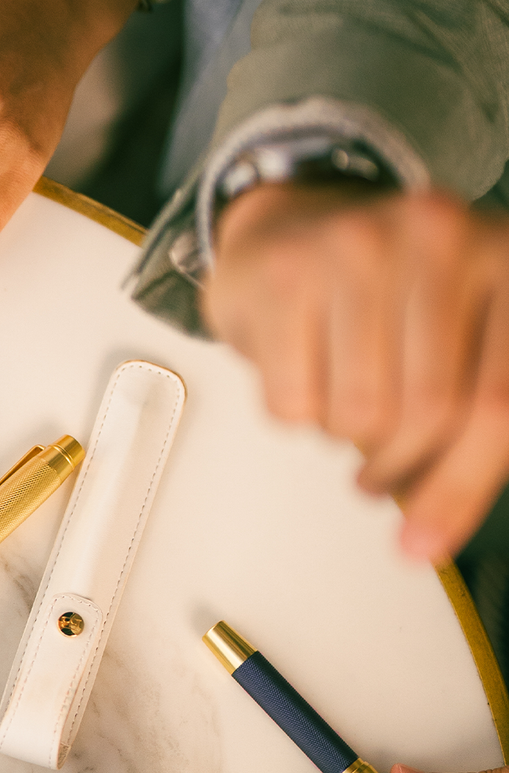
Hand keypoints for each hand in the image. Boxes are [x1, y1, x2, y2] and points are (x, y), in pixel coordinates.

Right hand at [205, 183, 508, 560]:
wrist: (287, 227)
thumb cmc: (377, 296)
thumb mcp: (455, 342)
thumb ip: (467, 428)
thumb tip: (425, 536)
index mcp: (507, 258)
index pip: (496, 402)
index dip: (461, 487)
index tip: (425, 545)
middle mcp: (439, 237)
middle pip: (425, 413)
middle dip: (393, 466)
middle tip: (376, 475)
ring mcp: (358, 247)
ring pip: (355, 413)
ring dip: (340, 437)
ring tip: (339, 405)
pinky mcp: (285, 274)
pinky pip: (291, 402)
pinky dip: (292, 414)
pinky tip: (300, 376)